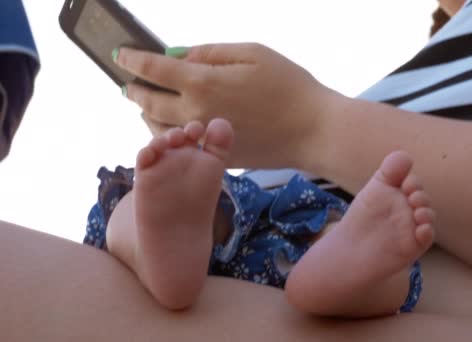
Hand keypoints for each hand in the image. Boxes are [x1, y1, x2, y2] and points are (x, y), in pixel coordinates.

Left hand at [114, 43, 339, 168]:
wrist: (313, 130)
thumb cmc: (289, 86)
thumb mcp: (252, 53)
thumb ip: (211, 52)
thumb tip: (181, 57)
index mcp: (202, 83)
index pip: (153, 70)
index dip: (133, 60)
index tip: (120, 55)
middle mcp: (196, 113)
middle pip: (149, 104)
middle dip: (134, 91)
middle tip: (126, 84)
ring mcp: (204, 140)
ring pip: (160, 130)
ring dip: (146, 116)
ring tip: (144, 107)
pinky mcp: (217, 156)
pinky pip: (182, 146)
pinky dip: (168, 134)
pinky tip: (173, 127)